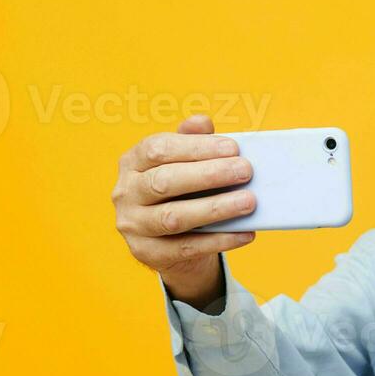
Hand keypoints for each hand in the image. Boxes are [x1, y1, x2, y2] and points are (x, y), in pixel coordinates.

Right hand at [111, 114, 256, 307]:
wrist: (169, 243)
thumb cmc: (181, 192)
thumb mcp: (182, 164)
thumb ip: (191, 141)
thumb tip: (202, 122)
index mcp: (132, 162)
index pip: (158, 149)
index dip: (196, 147)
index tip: (233, 148)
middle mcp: (126, 192)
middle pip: (164, 182)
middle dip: (208, 175)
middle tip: (245, 171)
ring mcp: (133, 225)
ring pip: (174, 217)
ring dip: (215, 209)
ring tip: (249, 202)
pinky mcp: (148, 253)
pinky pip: (188, 247)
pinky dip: (220, 240)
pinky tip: (246, 232)